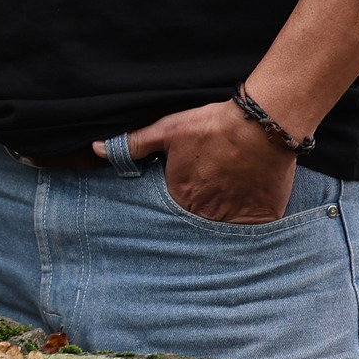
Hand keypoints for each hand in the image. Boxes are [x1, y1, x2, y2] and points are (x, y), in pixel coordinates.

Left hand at [112, 101, 298, 222]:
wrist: (260, 126)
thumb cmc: (211, 126)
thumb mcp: (167, 130)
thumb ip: (132, 144)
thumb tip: (97, 148)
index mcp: (180, 196)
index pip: (173, 211)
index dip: (182, 200)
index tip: (190, 192)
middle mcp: (205, 214)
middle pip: (199, 222)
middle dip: (201, 214)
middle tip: (212, 194)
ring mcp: (234, 219)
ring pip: (225, 229)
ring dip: (224, 220)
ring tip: (230, 200)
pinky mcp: (262, 219)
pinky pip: (253, 232)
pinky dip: (251, 225)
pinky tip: (250, 206)